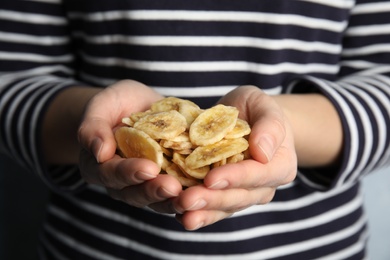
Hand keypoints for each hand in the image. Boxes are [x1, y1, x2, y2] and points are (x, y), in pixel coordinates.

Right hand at [78, 80, 181, 209]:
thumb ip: (93, 126)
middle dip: (155, 191)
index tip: (148, 168)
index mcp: (101, 167)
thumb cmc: (117, 103)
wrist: (140, 106)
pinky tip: (208, 191)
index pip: (112, 174)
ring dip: (175, 200)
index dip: (129, 173)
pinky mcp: (171, 180)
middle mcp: (124, 182)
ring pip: (159, 199)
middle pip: (136, 193)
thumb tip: (99, 152)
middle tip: (172, 187)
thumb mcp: (102, 105)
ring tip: (191, 196)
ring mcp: (148, 184)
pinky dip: (193, 192)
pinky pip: (180, 191)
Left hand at [172, 85, 296, 229]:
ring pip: (223, 208)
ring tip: (180, 210)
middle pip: (238, 198)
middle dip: (212, 200)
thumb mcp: (264, 106)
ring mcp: (243, 195)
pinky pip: (211, 208)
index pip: (258, 174)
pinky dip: (196, 212)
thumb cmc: (256, 109)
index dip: (234, 178)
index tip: (211, 179)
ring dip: (201, 211)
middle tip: (187, 200)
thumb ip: (270, 126)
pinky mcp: (223, 196)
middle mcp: (263, 186)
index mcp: (280, 165)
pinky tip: (178, 213)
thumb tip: (263, 152)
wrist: (245, 119)